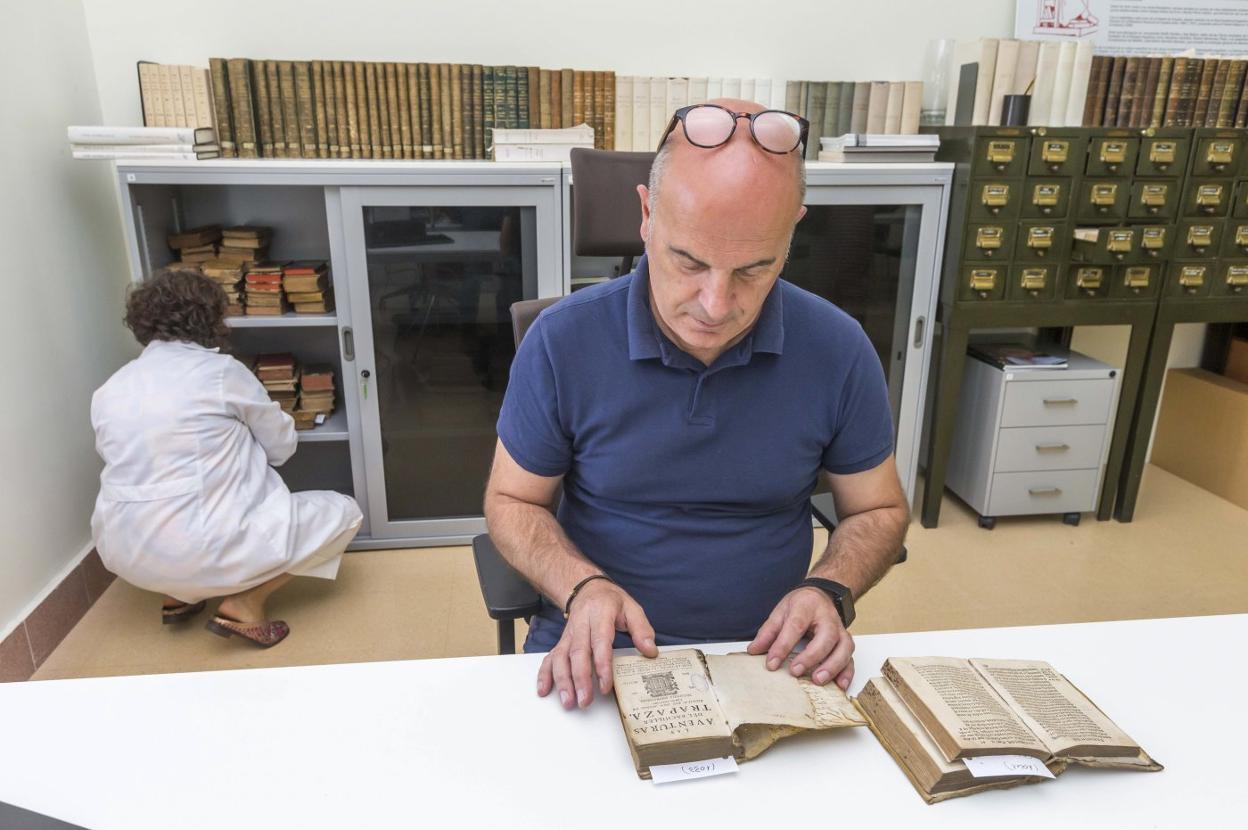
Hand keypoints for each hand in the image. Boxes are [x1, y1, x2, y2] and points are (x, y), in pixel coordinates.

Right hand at [536, 580, 658, 709]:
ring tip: (568, 701)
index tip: (605, 686)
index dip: (602, 665)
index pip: (600, 642)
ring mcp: (569, 634)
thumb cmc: (611, 601)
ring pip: (561, 657)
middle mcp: (581, 625)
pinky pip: (550, 657)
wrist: (587, 588)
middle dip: (580, 679)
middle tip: (585, 700)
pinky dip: (545, 674)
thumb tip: (650, 651)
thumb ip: (642, 629)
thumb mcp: (632, 608)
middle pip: (577, 653)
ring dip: (562, 681)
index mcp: (600, 615)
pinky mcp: (562, 641)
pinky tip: (544, 690)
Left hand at [747, 587, 854, 689]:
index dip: (783, 645)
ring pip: (843, 648)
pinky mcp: (846, 643)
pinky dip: (847, 673)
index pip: (795, 626)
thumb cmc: (801, 605)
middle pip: (826, 636)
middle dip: (811, 656)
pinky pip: (851, 658)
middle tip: (796, 672)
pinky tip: (839, 685)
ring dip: (832, 666)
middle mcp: (828, 618)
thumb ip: (768, 632)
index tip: (771, 663)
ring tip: (817, 680)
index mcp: (807, 607)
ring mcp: (840, 630)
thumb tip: (754, 650)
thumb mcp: (780, 611)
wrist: (821, 595)